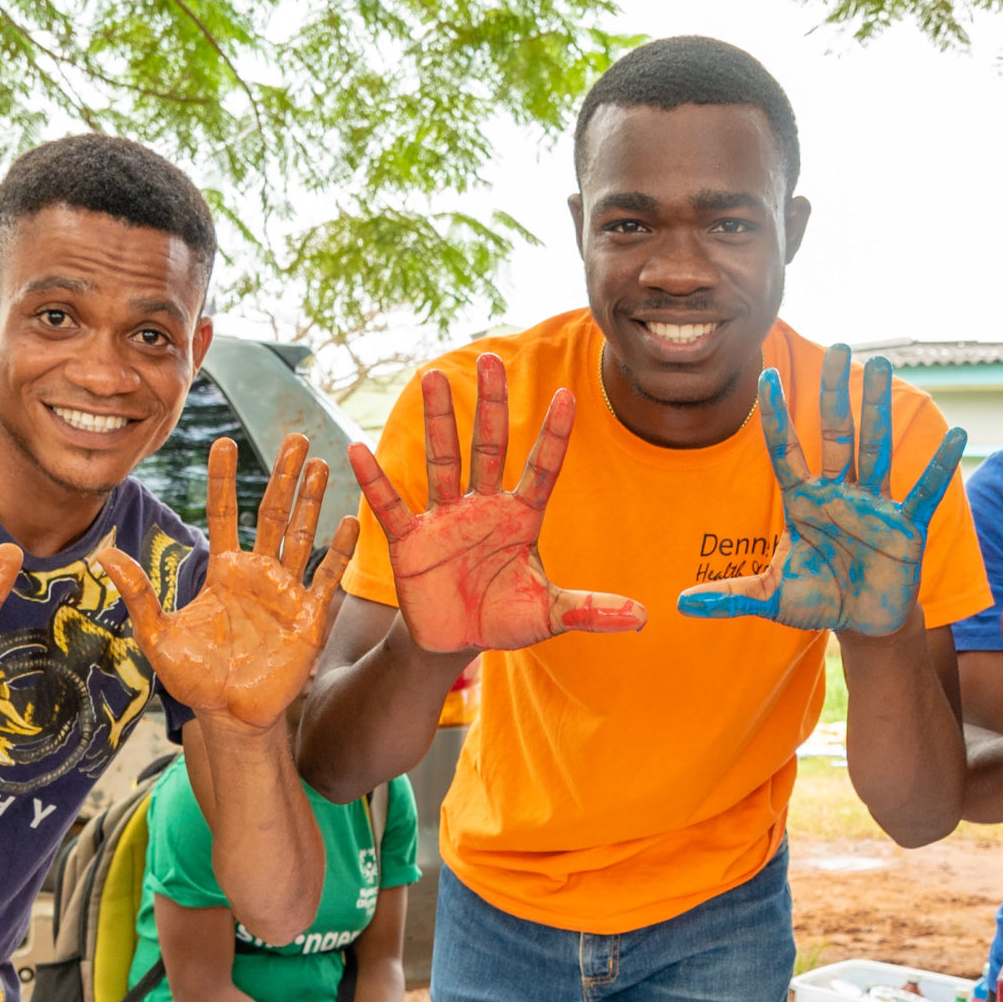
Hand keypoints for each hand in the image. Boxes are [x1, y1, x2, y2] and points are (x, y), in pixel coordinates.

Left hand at [93, 432, 353, 730]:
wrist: (231, 719)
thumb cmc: (194, 680)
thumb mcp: (158, 636)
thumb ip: (138, 594)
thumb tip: (104, 554)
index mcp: (224, 572)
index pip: (224, 513)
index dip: (223, 479)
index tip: (223, 442)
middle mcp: (258, 575)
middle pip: (272, 513)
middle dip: (283, 475)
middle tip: (294, 437)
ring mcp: (286, 593)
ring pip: (302, 535)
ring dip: (311, 500)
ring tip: (321, 462)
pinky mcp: (309, 618)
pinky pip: (327, 579)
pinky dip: (338, 551)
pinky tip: (348, 521)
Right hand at [348, 354, 646, 652]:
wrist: (454, 642)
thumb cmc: (503, 618)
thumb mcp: (549, 615)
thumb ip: (592, 610)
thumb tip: (645, 617)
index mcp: (521, 518)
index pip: (542, 469)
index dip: (553, 435)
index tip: (567, 396)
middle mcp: (483, 508)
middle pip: (488, 447)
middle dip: (490, 405)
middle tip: (491, 359)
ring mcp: (445, 519)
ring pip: (442, 460)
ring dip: (438, 421)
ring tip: (432, 375)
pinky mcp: (410, 542)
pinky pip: (391, 506)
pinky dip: (376, 480)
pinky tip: (358, 448)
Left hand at [676, 347, 964, 635]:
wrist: (863, 623)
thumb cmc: (819, 600)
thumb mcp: (771, 597)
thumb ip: (730, 597)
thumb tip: (680, 603)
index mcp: (806, 502)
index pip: (787, 450)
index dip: (778, 415)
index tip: (768, 375)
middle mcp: (840, 493)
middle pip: (837, 434)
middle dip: (836, 393)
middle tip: (839, 347)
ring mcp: (875, 505)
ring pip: (875, 448)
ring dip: (877, 410)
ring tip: (881, 366)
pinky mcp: (906, 526)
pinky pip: (924, 491)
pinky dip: (940, 467)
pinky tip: (956, 435)